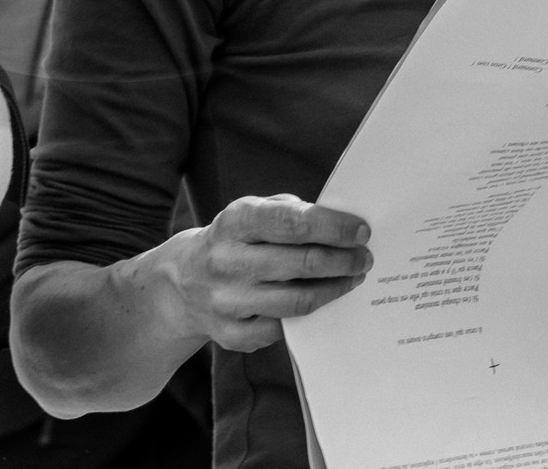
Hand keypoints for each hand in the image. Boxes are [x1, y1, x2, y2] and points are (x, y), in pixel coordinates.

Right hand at [157, 193, 369, 352]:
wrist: (181, 282)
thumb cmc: (233, 241)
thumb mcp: (250, 213)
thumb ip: (289, 213)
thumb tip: (340, 227)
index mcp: (234, 221)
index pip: (292, 222)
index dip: (332, 227)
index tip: (362, 231)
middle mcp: (227, 260)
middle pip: (300, 263)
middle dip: (342, 260)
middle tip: (365, 257)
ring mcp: (227, 301)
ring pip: (297, 301)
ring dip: (334, 289)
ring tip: (353, 278)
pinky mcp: (231, 334)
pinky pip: (283, 329)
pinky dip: (309, 315)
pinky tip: (322, 300)